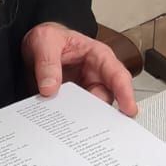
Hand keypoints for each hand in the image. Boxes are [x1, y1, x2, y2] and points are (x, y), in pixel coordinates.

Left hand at [21, 23, 137, 116]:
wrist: (35, 46)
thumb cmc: (49, 38)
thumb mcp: (45, 41)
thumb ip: (47, 62)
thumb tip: (50, 88)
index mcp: (98, 56)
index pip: (118, 75)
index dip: (126, 93)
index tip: (129, 109)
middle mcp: (96, 76)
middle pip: (106, 99)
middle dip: (101, 114)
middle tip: (91, 126)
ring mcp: (85, 90)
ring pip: (92, 111)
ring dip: (82, 120)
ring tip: (70, 126)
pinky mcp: (72, 102)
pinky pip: (75, 116)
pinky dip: (69, 122)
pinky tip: (61, 127)